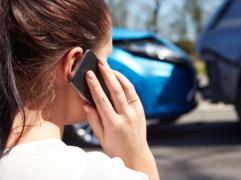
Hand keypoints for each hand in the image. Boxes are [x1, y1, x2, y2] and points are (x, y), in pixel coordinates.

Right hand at [82, 58, 158, 179]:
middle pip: (116, 90)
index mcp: (113, 124)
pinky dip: (125, 83)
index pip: (102, 100)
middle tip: (100, 62)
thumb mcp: (100, 137)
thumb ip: (93, 119)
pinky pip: (133, 93)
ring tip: (108, 66)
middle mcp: (126, 116)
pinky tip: (118, 77)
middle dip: (107, 74)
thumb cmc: (115, 147)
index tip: (88, 74)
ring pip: (127, 89)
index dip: (94, 86)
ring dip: (117, 75)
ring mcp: (135, 112)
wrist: (136, 154)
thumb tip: (85, 102)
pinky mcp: (141, 110)